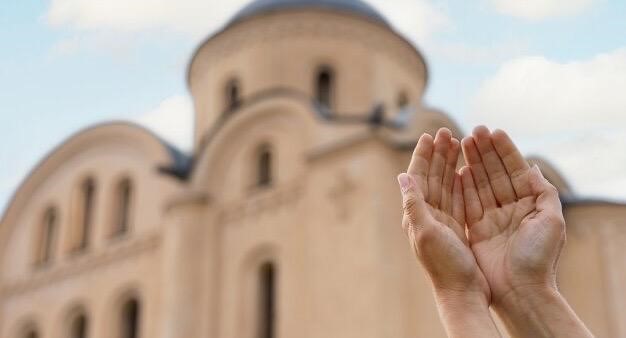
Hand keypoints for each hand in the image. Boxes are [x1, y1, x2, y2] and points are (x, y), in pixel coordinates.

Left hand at [398, 128, 488, 300]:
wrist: (462, 293)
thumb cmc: (445, 266)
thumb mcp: (427, 233)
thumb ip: (414, 205)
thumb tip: (402, 176)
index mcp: (416, 214)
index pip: (417, 177)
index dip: (423, 155)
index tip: (429, 135)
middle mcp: (426, 215)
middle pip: (431, 176)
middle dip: (437, 154)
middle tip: (446, 132)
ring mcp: (442, 221)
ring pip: (445, 184)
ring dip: (449, 164)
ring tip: (456, 143)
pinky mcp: (456, 227)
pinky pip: (457, 198)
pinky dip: (460, 182)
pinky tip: (465, 170)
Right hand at [460, 126, 565, 304]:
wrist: (520, 290)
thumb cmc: (538, 257)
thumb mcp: (552, 220)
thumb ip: (543, 191)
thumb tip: (532, 167)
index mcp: (529, 204)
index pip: (514, 169)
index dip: (504, 150)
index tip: (492, 131)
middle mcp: (510, 208)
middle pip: (494, 173)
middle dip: (484, 151)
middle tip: (473, 131)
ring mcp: (491, 218)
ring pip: (479, 184)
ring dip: (472, 162)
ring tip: (461, 142)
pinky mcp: (476, 230)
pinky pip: (467, 202)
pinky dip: (463, 185)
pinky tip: (458, 169)